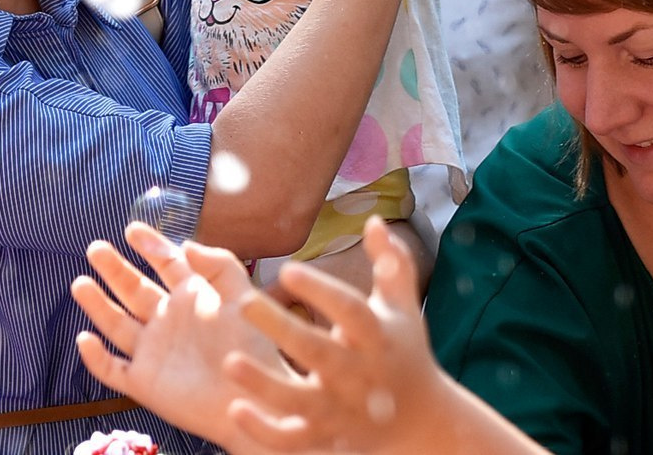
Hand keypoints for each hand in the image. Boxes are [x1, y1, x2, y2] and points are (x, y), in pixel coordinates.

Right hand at [72, 222, 280, 448]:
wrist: (255, 400)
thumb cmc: (254, 351)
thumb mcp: (243, 299)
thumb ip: (220, 267)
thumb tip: (186, 245)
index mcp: (190, 298)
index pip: (165, 264)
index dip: (149, 245)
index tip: (132, 229)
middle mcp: (166, 321)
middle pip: (133, 289)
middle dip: (114, 269)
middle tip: (96, 248)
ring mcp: (153, 351)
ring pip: (116, 325)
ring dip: (97, 305)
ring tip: (80, 283)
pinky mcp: (144, 382)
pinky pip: (112, 369)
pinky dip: (96, 358)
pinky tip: (85, 339)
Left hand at [221, 220, 467, 454]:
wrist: (422, 423)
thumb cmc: (403, 351)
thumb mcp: (402, 307)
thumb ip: (392, 264)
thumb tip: (373, 220)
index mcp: (377, 337)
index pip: (350, 310)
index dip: (321, 290)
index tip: (287, 268)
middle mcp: (359, 374)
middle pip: (319, 353)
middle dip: (283, 329)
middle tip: (243, 302)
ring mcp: (342, 410)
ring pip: (300, 400)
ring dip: (265, 384)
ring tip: (229, 361)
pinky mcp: (327, 437)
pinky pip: (293, 439)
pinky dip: (266, 430)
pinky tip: (236, 410)